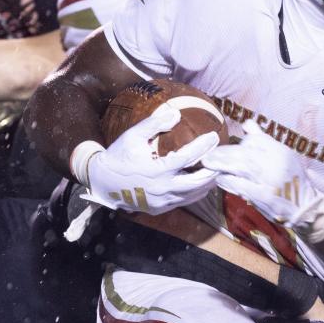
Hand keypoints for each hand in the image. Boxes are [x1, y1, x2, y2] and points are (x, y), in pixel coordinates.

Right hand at [83, 103, 219, 214]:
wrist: (102, 181)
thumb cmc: (118, 155)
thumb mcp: (133, 136)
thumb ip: (154, 124)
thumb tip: (176, 114)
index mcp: (157, 169)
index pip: (188, 157)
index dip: (203, 146)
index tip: (213, 136)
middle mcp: (162, 188)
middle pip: (197, 182)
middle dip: (212, 172)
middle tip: (221, 161)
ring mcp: (161, 201)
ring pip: (192, 196)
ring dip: (205, 184)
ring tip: (214, 172)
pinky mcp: (158, 208)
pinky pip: (182, 202)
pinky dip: (193, 193)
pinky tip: (199, 184)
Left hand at [202, 119, 323, 242]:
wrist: (304, 207)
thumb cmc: (291, 179)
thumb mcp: (283, 154)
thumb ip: (263, 139)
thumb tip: (246, 123)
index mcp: (280, 151)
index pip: (254, 141)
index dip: (237, 144)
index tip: (225, 148)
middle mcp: (276, 163)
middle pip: (245, 153)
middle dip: (223, 153)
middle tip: (208, 155)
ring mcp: (270, 180)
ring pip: (242, 167)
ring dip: (222, 165)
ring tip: (208, 163)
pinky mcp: (264, 197)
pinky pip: (242, 186)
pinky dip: (229, 181)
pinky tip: (219, 179)